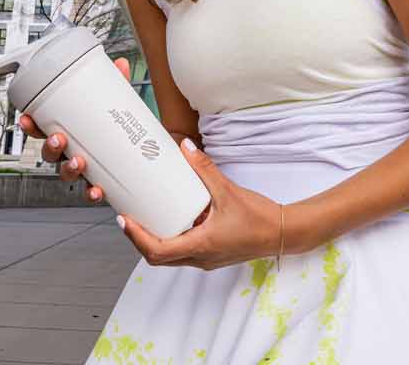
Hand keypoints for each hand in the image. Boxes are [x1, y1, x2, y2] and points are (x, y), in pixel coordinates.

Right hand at [16, 57, 129, 203]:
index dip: (30, 124)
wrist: (141, 154)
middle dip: (50, 147)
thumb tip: (120, 64)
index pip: (42, 128)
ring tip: (78, 162)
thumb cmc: (118, 126)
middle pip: (49, 152)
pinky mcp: (97, 181)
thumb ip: (117, 84)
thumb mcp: (116, 102)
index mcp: (68, 131)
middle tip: (59, 139)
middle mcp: (70, 151)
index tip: (26, 117)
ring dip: (68, 169)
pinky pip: (88, 190)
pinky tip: (96, 190)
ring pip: (65, 172)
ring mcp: (82, 167)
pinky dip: (90, 192)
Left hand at [117, 138, 283, 270]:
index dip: (136, 237)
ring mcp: (206, 259)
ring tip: (145, 218)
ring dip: (155, 241)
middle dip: (139, 239)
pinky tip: (173, 220)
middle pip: (158, 258)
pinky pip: (184, 252)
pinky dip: (172, 239)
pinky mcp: (212, 255)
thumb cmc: (260, 218)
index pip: (158, 251)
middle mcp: (200, 258)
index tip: (124, 220)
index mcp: (201, 245)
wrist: (283, 233)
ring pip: (170, 258)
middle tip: (128, 219)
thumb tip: (186, 148)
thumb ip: (205, 169)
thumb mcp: (228, 190)